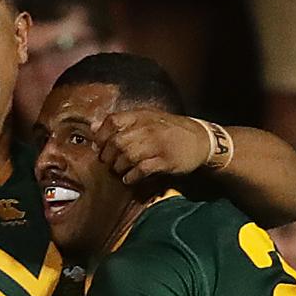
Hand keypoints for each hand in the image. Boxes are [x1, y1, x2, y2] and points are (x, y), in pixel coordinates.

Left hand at [94, 110, 213, 184]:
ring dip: (119, 167)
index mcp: (142, 116)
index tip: (99, 146)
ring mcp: (158, 145)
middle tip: (108, 163)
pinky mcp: (165, 161)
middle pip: (117, 142)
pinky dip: (132, 176)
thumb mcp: (148, 120)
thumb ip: (122, 123)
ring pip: (127, 156)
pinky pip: (141, 170)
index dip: (101, 135)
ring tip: (119, 171)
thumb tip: (94, 128)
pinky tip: (130, 179)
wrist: (201, 140)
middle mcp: (148, 129)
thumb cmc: (170, 131)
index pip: (113, 121)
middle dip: (108, 156)